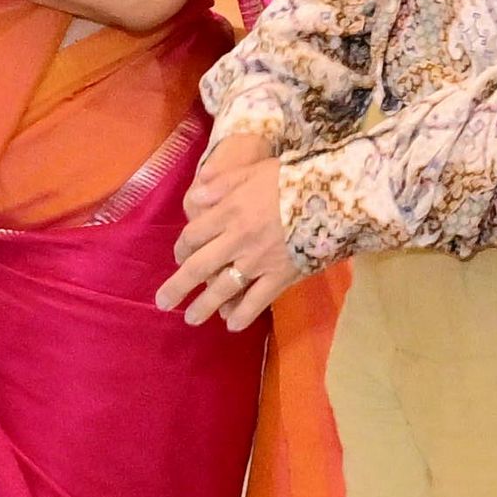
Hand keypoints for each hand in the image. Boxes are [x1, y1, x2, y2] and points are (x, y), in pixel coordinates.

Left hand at [156, 131, 306, 331]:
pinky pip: (257, 300)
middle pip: (198, 267)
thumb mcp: (252, 170)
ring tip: (191, 319)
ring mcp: (258, 260)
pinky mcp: (281, 275)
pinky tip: (231, 325)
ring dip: (204, 306)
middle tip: (163, 302)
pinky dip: (242, 314)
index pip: (193, 235)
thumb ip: (221, 184)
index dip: (181, 248)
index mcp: (228, 211)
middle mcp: (237, 239)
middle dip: (178, 286)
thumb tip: (195, 196)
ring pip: (223, 288)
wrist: (332, 196)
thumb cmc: (291, 178)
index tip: (178, 256)